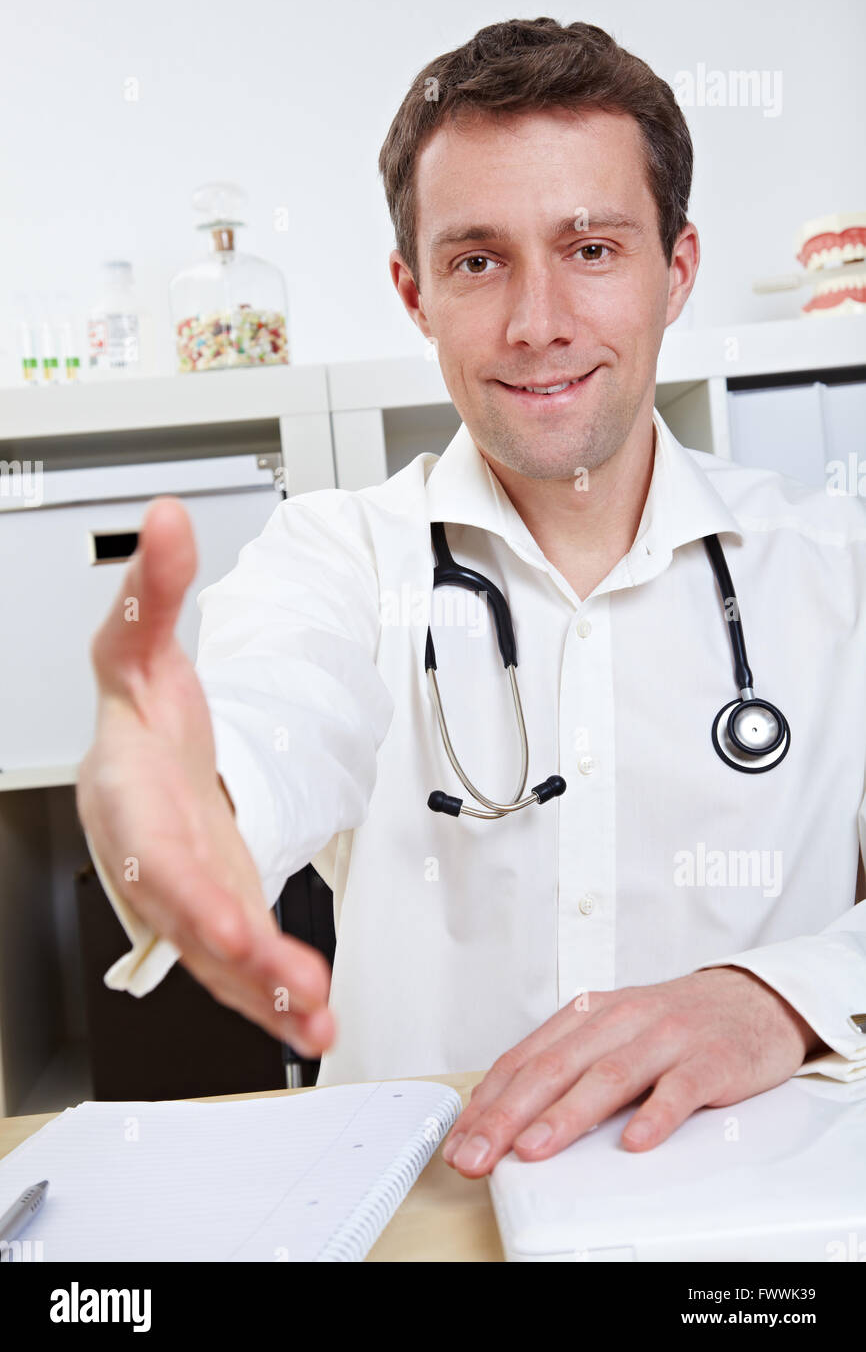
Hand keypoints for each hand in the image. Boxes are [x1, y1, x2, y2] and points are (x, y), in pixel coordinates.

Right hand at [76, 495, 335, 1056]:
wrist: (141, 754)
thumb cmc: (137, 712)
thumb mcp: (137, 641)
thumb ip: (153, 588)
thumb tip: (167, 519)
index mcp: (126, 798)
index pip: (153, 850)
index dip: (188, 889)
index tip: (228, 918)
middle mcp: (151, 858)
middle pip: (189, 916)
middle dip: (234, 956)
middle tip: (288, 982)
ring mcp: (187, 893)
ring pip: (219, 955)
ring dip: (264, 993)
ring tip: (318, 1023)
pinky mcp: (221, 911)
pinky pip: (245, 962)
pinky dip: (277, 993)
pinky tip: (318, 1018)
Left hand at [442, 966, 822, 1174]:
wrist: (753, 999)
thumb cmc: (675, 1023)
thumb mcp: (614, 1031)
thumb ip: (569, 1065)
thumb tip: (509, 1114)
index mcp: (590, 1014)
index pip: (525, 1059)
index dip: (489, 1102)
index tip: (462, 1140)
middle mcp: (622, 1020)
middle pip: (555, 1068)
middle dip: (509, 1116)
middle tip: (480, 1154)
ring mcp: (666, 1039)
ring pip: (608, 1078)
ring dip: (566, 1117)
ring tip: (534, 1149)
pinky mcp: (709, 1060)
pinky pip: (678, 1090)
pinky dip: (655, 1117)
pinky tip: (635, 1142)